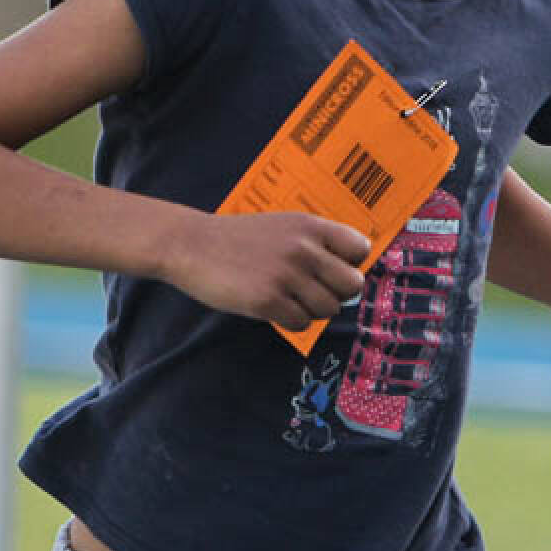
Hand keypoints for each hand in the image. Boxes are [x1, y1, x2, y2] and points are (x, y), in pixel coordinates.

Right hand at [166, 211, 369, 329]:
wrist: (191, 244)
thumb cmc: (239, 239)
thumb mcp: (282, 226)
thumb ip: (315, 243)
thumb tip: (350, 276)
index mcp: (310, 226)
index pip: (360, 249)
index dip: (349, 264)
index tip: (330, 270)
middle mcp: (303, 249)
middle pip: (352, 285)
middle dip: (335, 293)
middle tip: (312, 291)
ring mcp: (286, 275)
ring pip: (329, 309)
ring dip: (312, 310)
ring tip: (288, 298)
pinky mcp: (268, 300)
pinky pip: (302, 323)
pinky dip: (291, 321)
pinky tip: (273, 307)